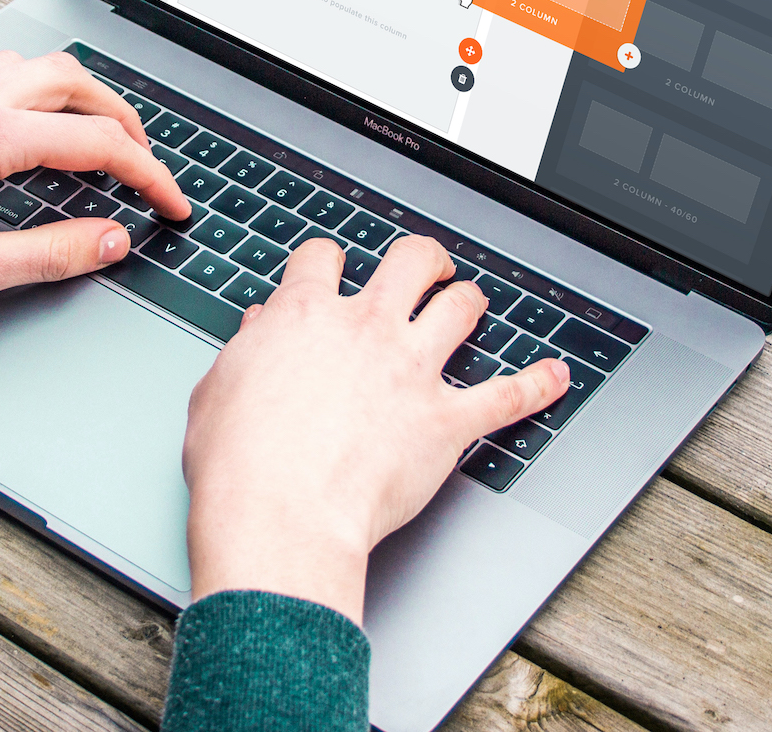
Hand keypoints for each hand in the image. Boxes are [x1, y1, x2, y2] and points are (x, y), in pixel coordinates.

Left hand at [0, 51, 189, 311]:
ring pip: (33, 68)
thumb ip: (50, 255)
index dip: (149, 176)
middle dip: (123, 120)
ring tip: (95, 140)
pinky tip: (26, 131)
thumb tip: (110, 241)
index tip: (172, 205)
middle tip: (144, 164)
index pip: (98, 145)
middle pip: (74, 83)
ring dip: (78, 96)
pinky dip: (34, 93)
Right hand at [182, 235, 569, 622]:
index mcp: (305, 315)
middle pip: (410, 261)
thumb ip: (246, 351)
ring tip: (469, 304)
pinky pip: (508, 396)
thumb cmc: (239, 463)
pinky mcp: (446, 422)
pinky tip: (555, 377)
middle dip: (422, 260)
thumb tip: (260, 330)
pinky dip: (537, 386)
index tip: (331, 272)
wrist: (279, 515)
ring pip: (461, 308)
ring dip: (468, 302)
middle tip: (425, 269)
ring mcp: (412, 371)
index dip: (328, 261)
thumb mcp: (216, 389)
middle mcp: (366, 328)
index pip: (324, 257)